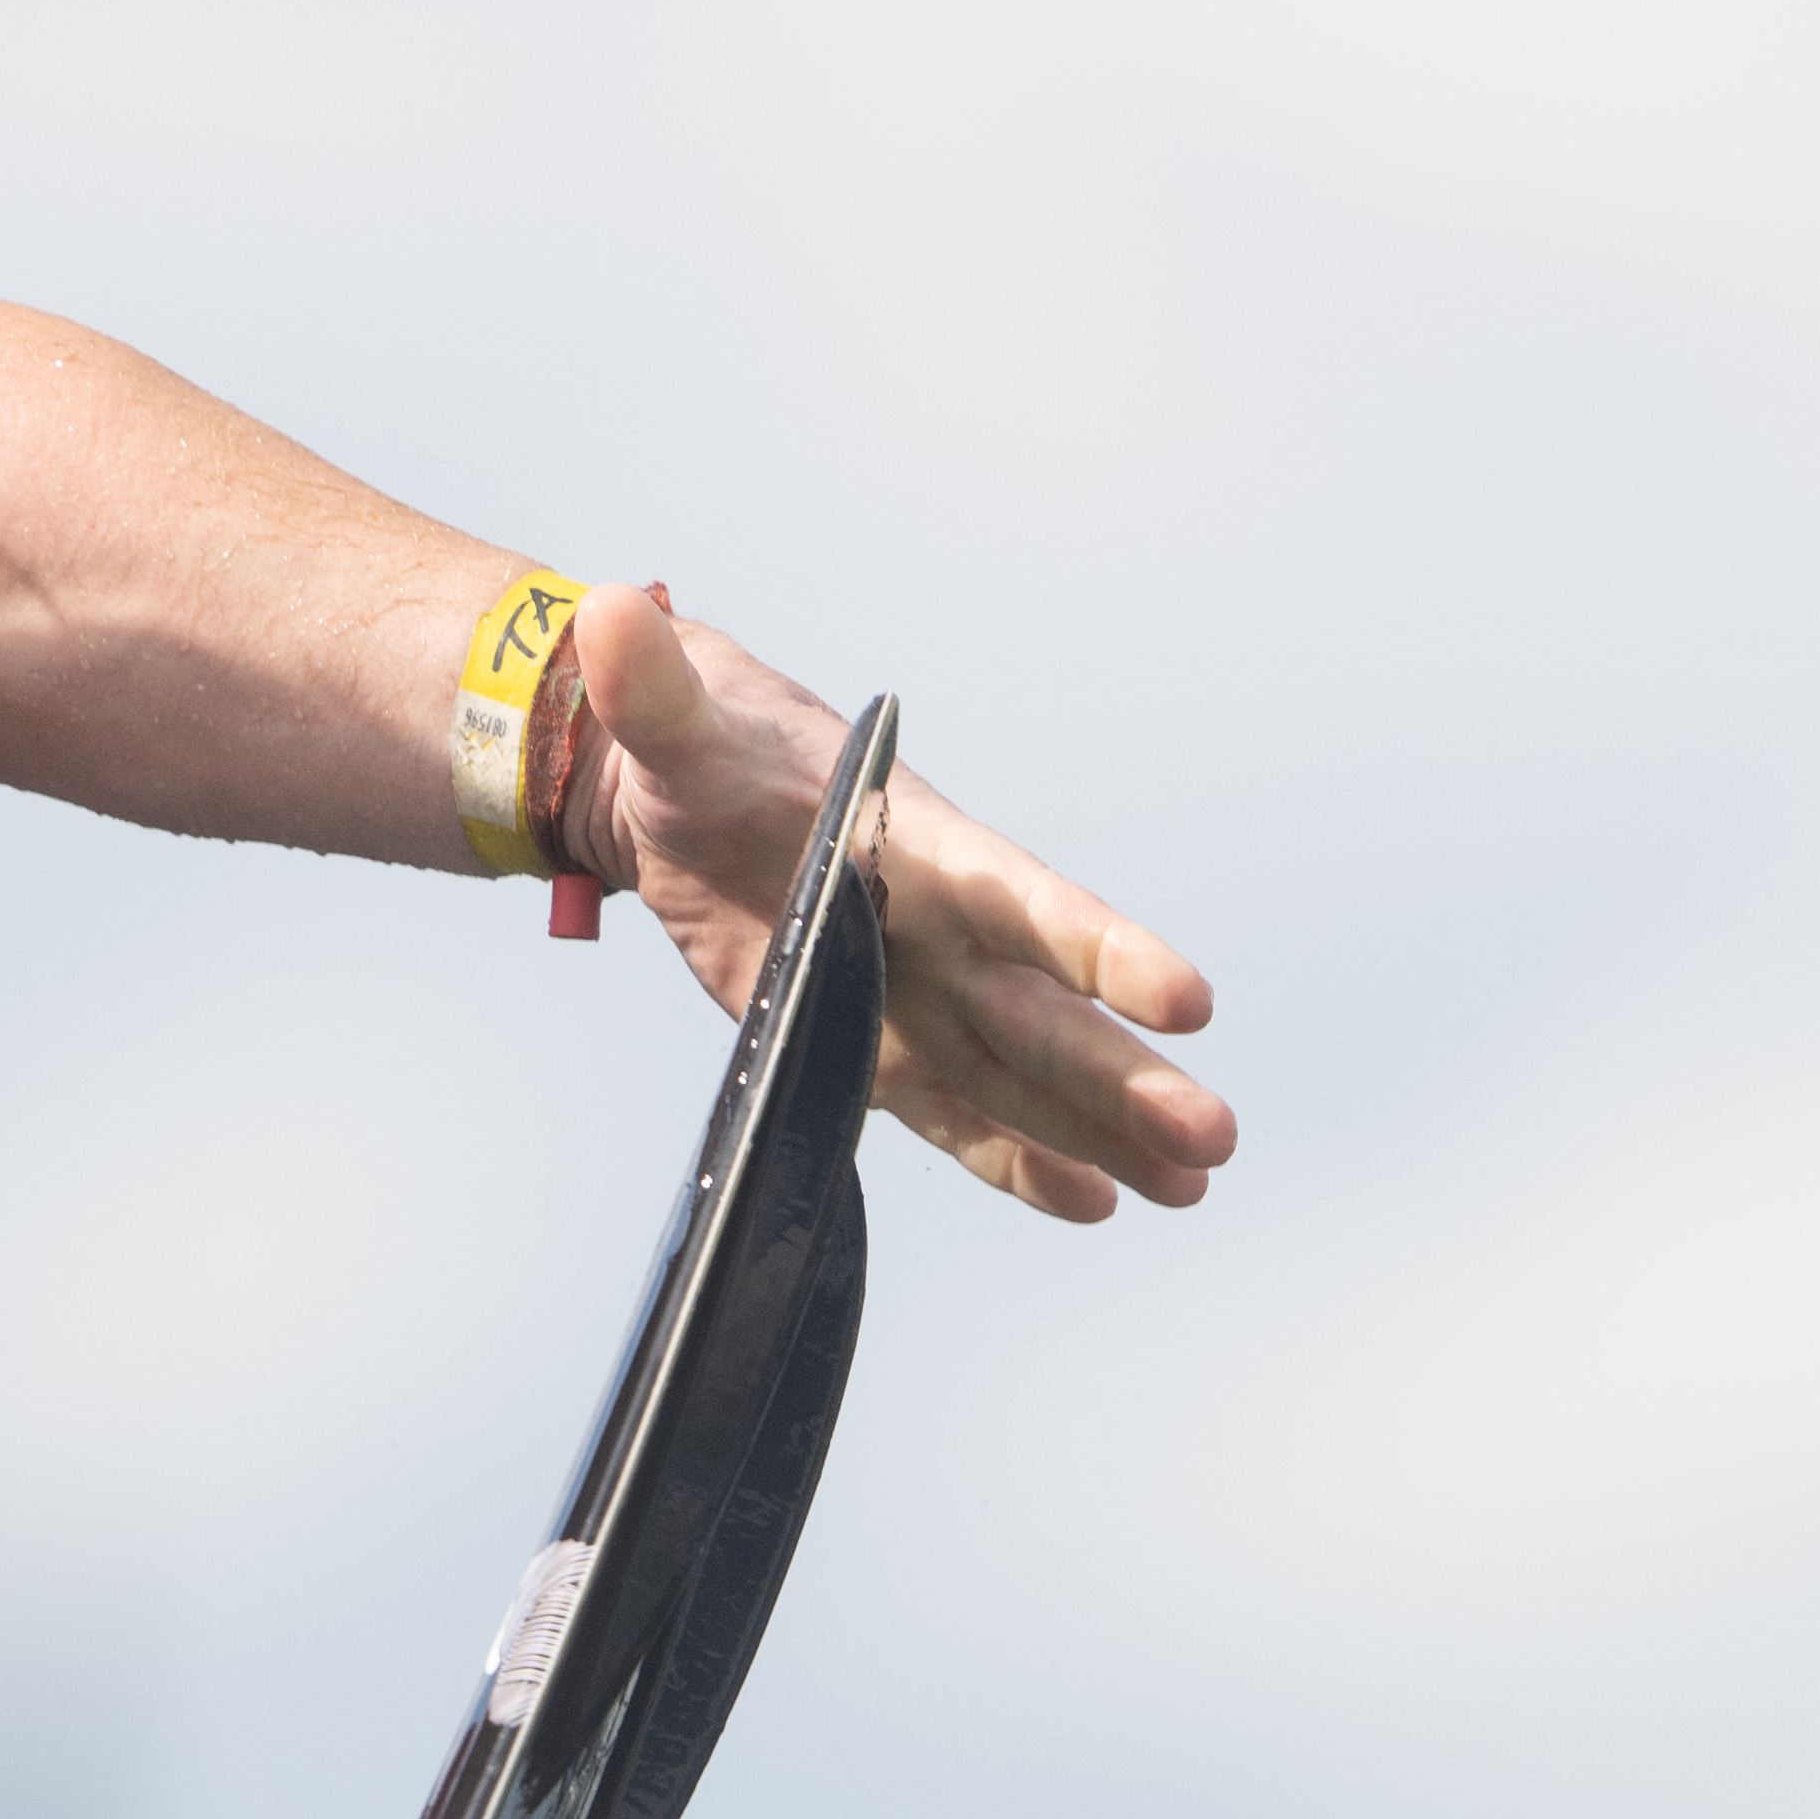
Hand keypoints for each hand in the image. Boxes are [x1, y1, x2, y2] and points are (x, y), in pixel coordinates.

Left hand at [567, 591, 1231, 1221]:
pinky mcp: (870, 1051)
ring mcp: (914, 996)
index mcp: (914, 847)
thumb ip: (653, 693)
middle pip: (1044, 1015)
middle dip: (1127, 1078)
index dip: (1102, 951)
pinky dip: (1018, 1160)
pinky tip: (1094, 1201)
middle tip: (1217, 1136)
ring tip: (1195, 1186)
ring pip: (1022, 1077)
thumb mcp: (674, 728)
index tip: (1188, 1000)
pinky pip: (956, 1116)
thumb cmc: (698, 753)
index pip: (1022, 902)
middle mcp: (939, 930)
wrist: (683, 801)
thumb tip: (602, 617)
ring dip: (1106, 1132)